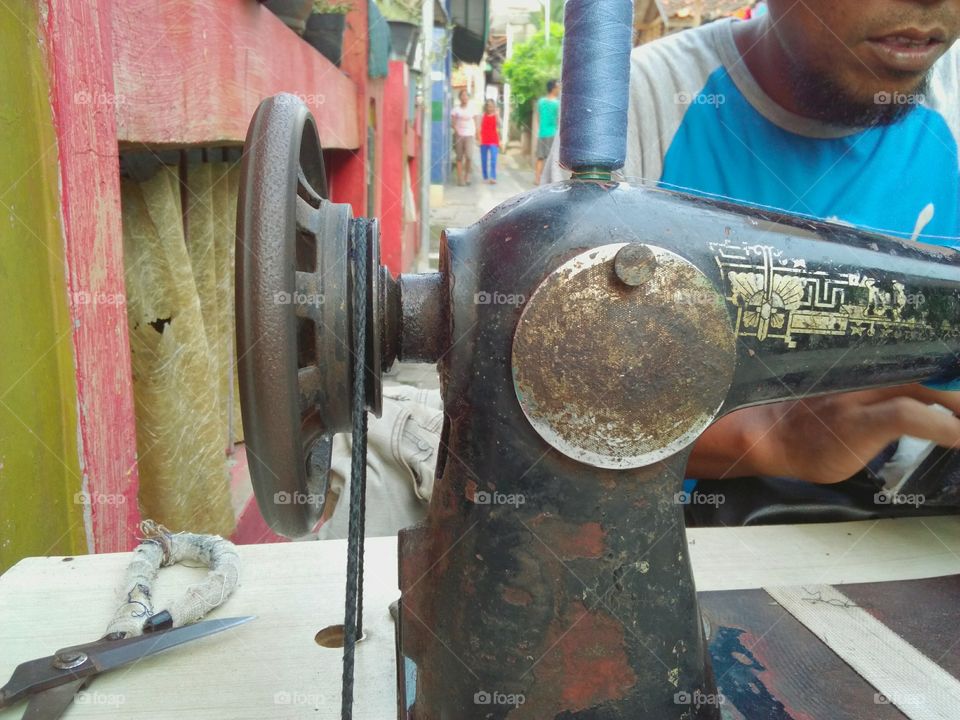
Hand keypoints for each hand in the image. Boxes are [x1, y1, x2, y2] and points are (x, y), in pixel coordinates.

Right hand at [688, 384, 959, 483]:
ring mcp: (863, 397)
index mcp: (871, 371)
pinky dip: (942, 426)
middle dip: (958, 385)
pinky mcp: (858, 421)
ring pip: (926, 387)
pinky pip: (909, 416)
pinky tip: (958, 437)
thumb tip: (925, 410)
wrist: (768, 438)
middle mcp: (869, 376)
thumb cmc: (808, 430)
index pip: (923, 362)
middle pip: (930, 369)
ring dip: (958, 405)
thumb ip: (884, 402)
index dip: (950, 373)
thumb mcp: (851, 408)